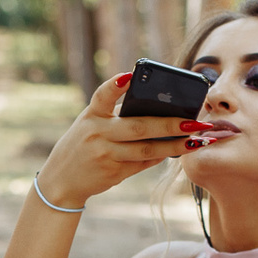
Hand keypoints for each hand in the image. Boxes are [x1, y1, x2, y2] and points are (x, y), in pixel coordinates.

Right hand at [34, 72, 211, 207]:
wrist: (61, 181)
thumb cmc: (84, 144)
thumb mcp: (91, 124)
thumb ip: (117, 116)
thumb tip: (161, 112)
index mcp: (91, 115)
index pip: (102, 96)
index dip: (115, 86)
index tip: (129, 76)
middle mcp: (98, 134)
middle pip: (139, 127)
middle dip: (170, 124)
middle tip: (195, 121)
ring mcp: (106, 155)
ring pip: (147, 150)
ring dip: (175, 146)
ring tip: (196, 140)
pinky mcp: (113, 173)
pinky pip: (143, 163)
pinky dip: (161, 155)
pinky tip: (178, 150)